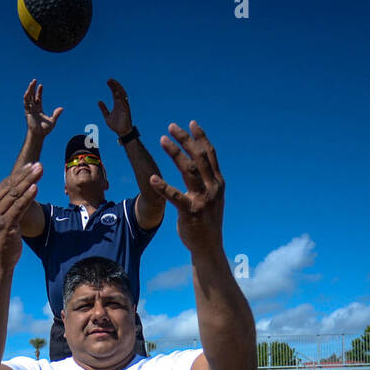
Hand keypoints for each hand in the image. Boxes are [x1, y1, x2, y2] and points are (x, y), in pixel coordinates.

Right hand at [0, 163, 41, 266]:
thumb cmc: (3, 243)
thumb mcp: (2, 222)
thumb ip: (7, 208)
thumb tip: (18, 194)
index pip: (4, 185)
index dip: (19, 174)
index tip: (31, 166)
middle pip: (10, 186)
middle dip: (26, 174)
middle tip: (39, 165)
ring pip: (15, 194)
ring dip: (29, 181)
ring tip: (40, 171)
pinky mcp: (5, 224)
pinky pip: (19, 207)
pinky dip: (28, 196)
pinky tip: (36, 187)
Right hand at [22, 80, 62, 136]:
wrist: (39, 135)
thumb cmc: (45, 130)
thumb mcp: (53, 121)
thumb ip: (56, 114)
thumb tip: (62, 108)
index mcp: (39, 109)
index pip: (38, 98)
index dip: (39, 92)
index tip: (41, 85)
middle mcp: (33, 108)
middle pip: (32, 96)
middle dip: (32, 88)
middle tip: (34, 80)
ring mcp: (30, 110)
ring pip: (28, 97)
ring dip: (29, 90)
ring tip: (31, 83)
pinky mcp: (27, 113)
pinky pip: (26, 104)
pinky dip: (26, 98)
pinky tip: (27, 92)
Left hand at [97, 78, 132, 136]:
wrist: (122, 133)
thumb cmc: (116, 125)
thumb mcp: (107, 116)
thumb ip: (103, 109)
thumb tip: (99, 101)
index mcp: (117, 104)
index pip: (115, 92)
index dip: (112, 86)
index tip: (108, 81)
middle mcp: (121, 104)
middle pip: (119, 92)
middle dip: (115, 85)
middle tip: (109, 80)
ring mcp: (124, 108)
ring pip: (122, 96)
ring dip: (118, 90)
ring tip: (113, 84)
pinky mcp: (126, 112)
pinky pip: (124, 104)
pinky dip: (121, 99)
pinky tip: (117, 94)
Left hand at [148, 122, 224, 254]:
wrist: (209, 246)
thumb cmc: (207, 220)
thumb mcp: (212, 197)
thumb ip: (208, 180)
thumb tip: (200, 162)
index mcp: (217, 182)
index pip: (209, 154)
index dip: (200, 137)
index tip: (191, 123)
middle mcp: (212, 188)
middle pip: (198, 157)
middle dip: (185, 139)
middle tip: (171, 127)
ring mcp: (202, 200)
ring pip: (188, 170)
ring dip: (175, 153)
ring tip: (162, 140)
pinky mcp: (190, 212)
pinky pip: (174, 197)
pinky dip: (162, 187)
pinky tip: (152, 179)